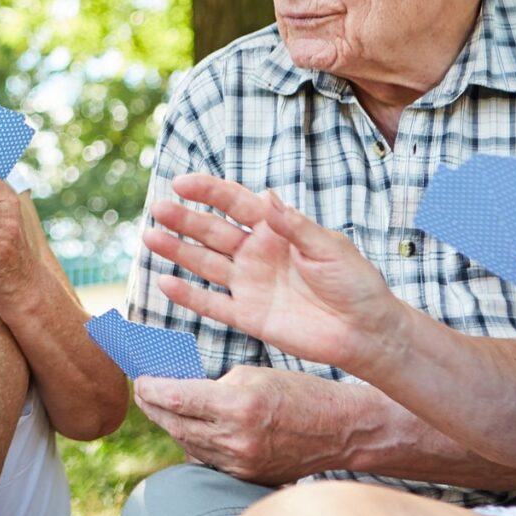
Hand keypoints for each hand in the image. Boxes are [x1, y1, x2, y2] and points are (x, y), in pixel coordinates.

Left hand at [131, 366, 367, 485]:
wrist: (341, 431)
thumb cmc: (299, 393)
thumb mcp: (253, 375)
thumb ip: (211, 384)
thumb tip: (173, 387)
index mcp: (238, 406)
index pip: (176, 398)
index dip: (150, 388)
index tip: (139, 379)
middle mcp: (235, 439)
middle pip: (174, 424)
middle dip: (152, 406)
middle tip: (141, 391)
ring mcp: (240, 464)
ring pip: (186, 444)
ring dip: (169, 424)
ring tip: (157, 406)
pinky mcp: (245, 477)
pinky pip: (206, 459)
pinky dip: (192, 442)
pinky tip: (186, 427)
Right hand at [143, 173, 409, 376]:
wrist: (366, 332)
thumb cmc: (356, 284)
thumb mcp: (330, 247)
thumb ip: (294, 226)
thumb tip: (267, 197)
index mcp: (276, 230)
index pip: (235, 203)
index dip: (208, 192)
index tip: (181, 183)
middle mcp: (257, 254)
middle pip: (212, 231)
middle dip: (184, 219)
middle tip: (158, 208)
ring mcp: (249, 284)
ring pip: (205, 264)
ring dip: (177, 250)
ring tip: (150, 237)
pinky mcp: (248, 316)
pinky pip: (212, 304)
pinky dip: (188, 295)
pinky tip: (165, 282)